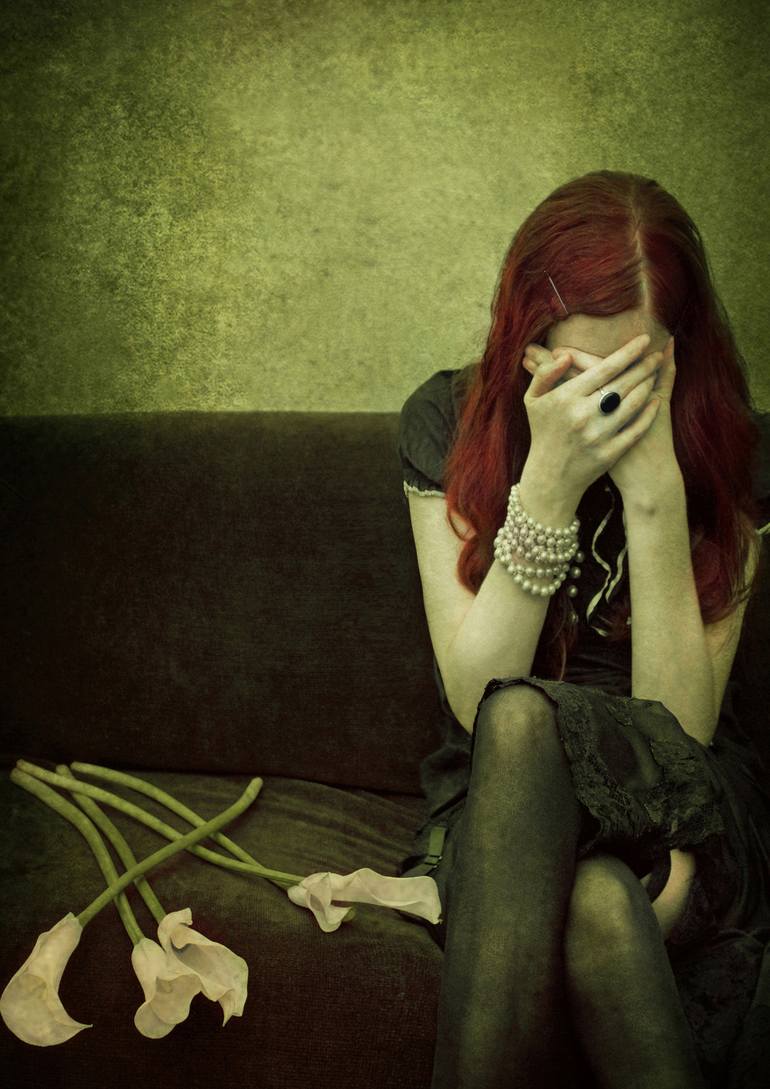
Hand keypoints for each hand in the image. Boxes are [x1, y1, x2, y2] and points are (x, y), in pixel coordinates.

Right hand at [520, 333, 663, 505]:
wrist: (550, 478)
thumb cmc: (543, 432)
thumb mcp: (533, 401)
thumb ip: (545, 374)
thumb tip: (565, 355)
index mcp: (566, 398)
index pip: (604, 368)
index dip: (628, 352)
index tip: (644, 339)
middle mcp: (583, 416)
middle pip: (623, 383)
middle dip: (644, 366)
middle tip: (656, 355)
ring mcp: (598, 436)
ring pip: (633, 404)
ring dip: (648, 386)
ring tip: (655, 374)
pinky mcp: (610, 454)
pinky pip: (636, 429)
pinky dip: (649, 413)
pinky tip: (654, 401)